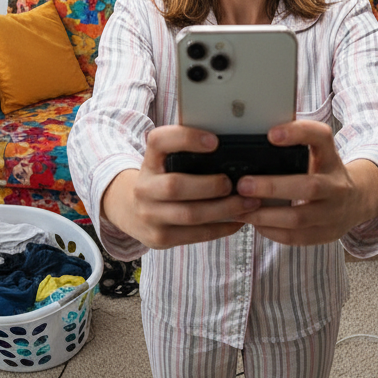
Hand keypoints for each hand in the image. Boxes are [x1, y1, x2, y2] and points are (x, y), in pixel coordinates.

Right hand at [101, 125, 260, 249]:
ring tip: (248, 203)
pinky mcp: (159, 238)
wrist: (129, 210)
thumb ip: (185, 150)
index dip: (186, 139)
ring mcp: (149, 216)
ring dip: (224, 209)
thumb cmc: (160, 178)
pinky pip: (196, 235)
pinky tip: (238, 220)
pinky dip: (222, 228)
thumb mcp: (163, 160)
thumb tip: (229, 142)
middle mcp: (144, 187)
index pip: (159, 141)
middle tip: (234, 183)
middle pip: (175, 186)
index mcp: (148, 160)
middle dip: (210, 185)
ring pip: (190, 215)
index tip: (214, 141)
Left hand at [236, 121, 377, 245]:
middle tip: (242, 185)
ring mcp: (334, 212)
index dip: (297, 133)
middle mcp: (336, 184)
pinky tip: (254, 222)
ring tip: (240, 208)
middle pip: (308, 186)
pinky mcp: (327, 234)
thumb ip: (295, 143)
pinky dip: (272, 231)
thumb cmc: (325, 171)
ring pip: (299, 218)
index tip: (271, 134)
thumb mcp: (318, 151)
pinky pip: (296, 237)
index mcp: (331, 156)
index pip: (321, 137)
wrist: (356, 200)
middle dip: (272, 187)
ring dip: (265, 215)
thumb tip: (255, 137)